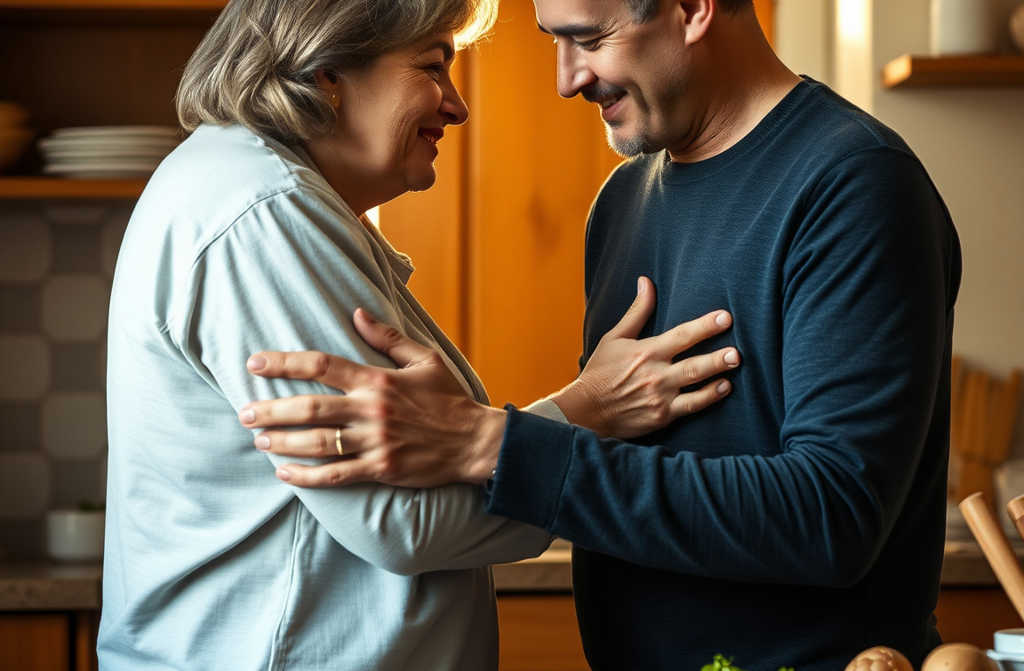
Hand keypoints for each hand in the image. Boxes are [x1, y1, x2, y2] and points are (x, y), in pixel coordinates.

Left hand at [240, 308, 503, 487]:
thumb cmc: (449, 399)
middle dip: (270, 410)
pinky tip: (285, 475)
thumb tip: (356, 313)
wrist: (475, 441)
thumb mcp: (424, 359)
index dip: (284, 363)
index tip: (255, 363)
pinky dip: (306, 477)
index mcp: (378, 380)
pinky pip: (336, 475)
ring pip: (316, 443)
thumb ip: (388, 337)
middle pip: (309, 408)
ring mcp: (375, 442)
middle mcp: (371, 410)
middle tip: (244, 413)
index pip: (321, 366)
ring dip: (282, 442)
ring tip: (259, 440)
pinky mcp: (381, 469)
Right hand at [550, 276, 739, 437]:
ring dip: (718, 376)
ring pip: (696, 386)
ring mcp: (660, 397)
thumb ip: (637, 312)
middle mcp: (656, 374)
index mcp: (646, 352)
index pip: (682, 335)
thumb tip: (646, 282)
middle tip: (738, 352)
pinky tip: (723, 389)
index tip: (726, 317)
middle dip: (718, 357)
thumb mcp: (614, 337)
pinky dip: (709, 398)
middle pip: (694, 364)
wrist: (585, 411)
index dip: (706, 326)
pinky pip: (691, 406)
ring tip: (735, 367)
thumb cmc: (600, 371)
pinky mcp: (662, 416)